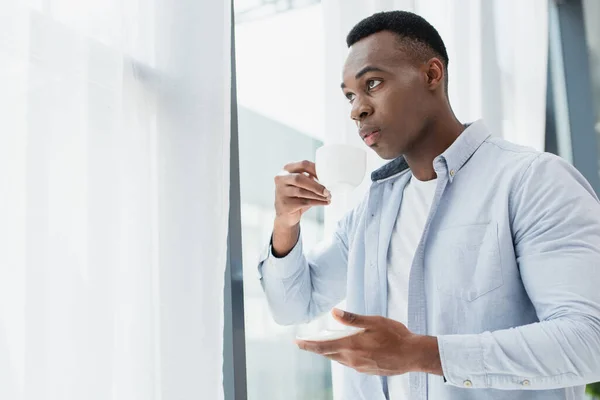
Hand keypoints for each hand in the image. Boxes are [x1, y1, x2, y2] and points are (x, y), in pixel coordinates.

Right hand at [274, 160, 330, 227]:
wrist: (285, 214)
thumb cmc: (296, 196)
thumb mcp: (302, 184)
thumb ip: (310, 177)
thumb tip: (328, 176)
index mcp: (287, 169)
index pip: (303, 164)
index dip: (317, 170)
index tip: (327, 176)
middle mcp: (281, 179)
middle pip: (300, 178)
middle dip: (316, 185)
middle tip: (328, 191)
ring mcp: (281, 192)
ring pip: (302, 192)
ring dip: (318, 195)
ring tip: (328, 197)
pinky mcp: (285, 204)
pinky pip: (304, 202)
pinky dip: (317, 202)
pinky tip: (325, 202)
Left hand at [295, 309, 442, 375]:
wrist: (413, 355)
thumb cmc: (395, 335)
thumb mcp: (373, 321)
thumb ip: (352, 319)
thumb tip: (334, 314)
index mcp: (352, 346)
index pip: (323, 347)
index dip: (308, 345)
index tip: (297, 342)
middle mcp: (353, 359)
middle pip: (329, 354)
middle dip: (317, 348)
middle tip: (307, 342)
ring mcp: (360, 367)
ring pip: (339, 359)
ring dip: (331, 351)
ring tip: (327, 343)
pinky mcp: (367, 370)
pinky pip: (350, 363)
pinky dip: (344, 355)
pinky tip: (349, 349)